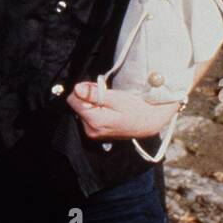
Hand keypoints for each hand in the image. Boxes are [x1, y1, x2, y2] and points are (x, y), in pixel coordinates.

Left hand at [67, 81, 181, 139]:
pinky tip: (108, 109)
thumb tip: (77, 89)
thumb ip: (95, 94)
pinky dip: (96, 110)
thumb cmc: (136, 109)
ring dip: (92, 103)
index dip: (84, 91)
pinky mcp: (96, 132)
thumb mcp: (117, 98)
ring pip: (82, 110)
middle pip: (77, 105)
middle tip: (105, 95)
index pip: (73, 100)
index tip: (98, 89)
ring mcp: (93, 133)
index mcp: (94, 121)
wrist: (149, 123)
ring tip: (109, 103)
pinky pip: (88, 116)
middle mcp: (90, 130)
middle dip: (88, 97)